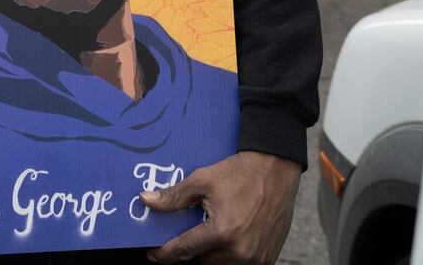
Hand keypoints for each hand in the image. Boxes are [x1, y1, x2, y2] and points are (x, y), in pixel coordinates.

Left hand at [142, 151, 300, 263]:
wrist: (276, 168)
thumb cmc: (240, 172)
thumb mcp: (202, 180)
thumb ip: (174, 196)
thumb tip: (146, 201)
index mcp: (223, 232)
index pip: (185, 250)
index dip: (165, 253)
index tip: (153, 253)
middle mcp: (240, 251)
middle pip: (203, 260)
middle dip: (191, 249)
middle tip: (183, 234)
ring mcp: (256, 258)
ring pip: (221, 264)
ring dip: (211, 252)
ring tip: (208, 230)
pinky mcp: (268, 258)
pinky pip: (241, 263)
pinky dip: (230, 253)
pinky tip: (228, 235)